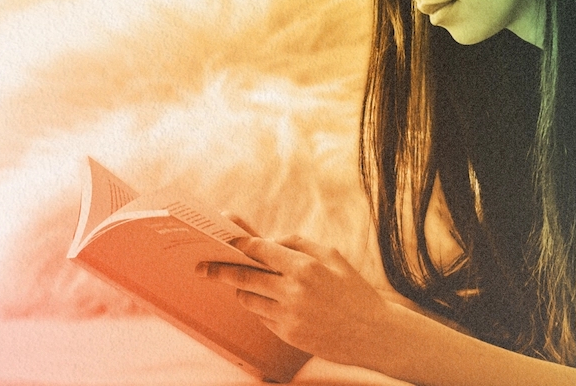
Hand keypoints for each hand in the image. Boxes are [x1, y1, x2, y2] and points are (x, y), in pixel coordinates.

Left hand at [197, 235, 389, 366]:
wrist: (372, 333)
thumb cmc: (354, 291)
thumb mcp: (333, 256)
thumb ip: (300, 244)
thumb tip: (271, 242)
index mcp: (305, 266)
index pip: (260, 249)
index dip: (240, 243)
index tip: (226, 241)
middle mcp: (292, 291)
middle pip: (244, 276)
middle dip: (220, 270)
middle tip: (203, 267)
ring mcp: (287, 315)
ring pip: (248, 299)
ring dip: (241, 290)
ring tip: (239, 284)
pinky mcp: (286, 334)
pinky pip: (262, 317)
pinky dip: (261, 307)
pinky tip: (270, 303)